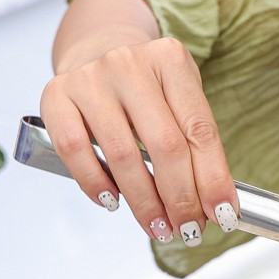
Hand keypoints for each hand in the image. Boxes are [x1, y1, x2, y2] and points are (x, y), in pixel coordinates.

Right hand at [43, 0, 236, 244]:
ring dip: (143, 202)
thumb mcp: (179, 97)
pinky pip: (75, 151)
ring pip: (122, 155)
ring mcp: (89, 78)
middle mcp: (129, 63)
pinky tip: (112, 202)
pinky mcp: (56, 96)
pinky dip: (95, 184)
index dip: (213, 179)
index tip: (222, 215)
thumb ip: (196, 143)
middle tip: (188, 230)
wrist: (96, 49)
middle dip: (181, 198)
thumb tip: (213, 204)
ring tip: (158, 227)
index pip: (199, 130)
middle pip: (164, 146)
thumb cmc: (145, 84)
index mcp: (170, 59)